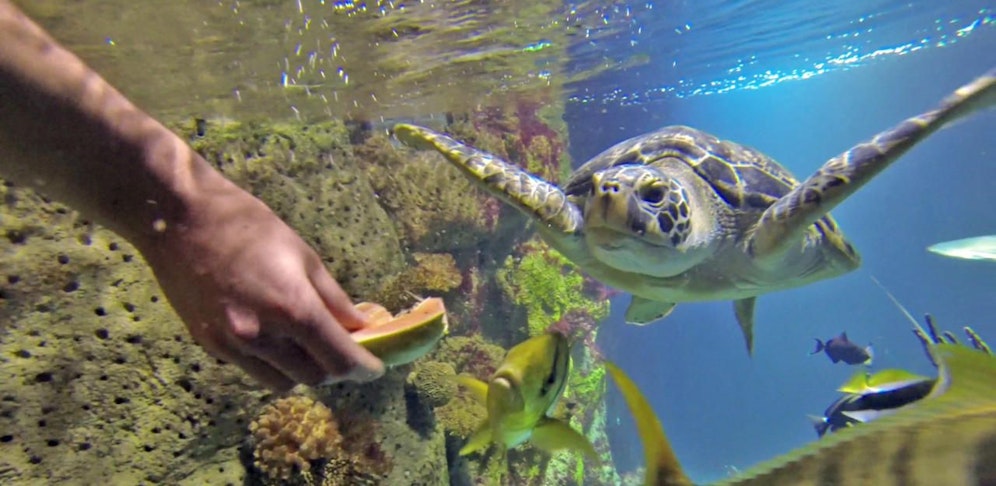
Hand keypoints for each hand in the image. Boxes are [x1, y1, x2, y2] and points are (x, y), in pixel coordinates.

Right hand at [139, 172, 384, 390]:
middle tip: (345, 348)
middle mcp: (261, 335)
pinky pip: (253, 369)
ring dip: (304, 369)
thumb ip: (334, 299)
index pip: (339, 358)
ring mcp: (232, 345)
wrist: (178, 219)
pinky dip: (272, 362)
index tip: (375, 367)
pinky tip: (274, 335)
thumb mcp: (304, 256)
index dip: (364, 368)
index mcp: (292, 308)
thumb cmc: (248, 226)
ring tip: (308, 343)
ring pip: (282, 380)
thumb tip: (360, 326)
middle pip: (314, 376)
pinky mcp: (209, 345)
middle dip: (336, 368)